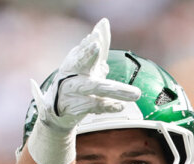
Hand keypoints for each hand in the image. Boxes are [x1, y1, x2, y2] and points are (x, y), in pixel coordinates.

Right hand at [30, 18, 140, 132]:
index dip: (89, 43)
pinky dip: (109, 106)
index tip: (96, 33)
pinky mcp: (76, 107)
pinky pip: (96, 105)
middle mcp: (71, 74)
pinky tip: (120, 107)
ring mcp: (72, 92)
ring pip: (95, 87)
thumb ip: (98, 46)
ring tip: (136, 94)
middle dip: (87, 53)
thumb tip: (104, 22)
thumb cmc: (76, 81)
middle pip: (81, 63)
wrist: (57, 110)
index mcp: (74, 61)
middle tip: (96, 46)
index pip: (83, 49)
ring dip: (117, 90)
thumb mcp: (87, 63)